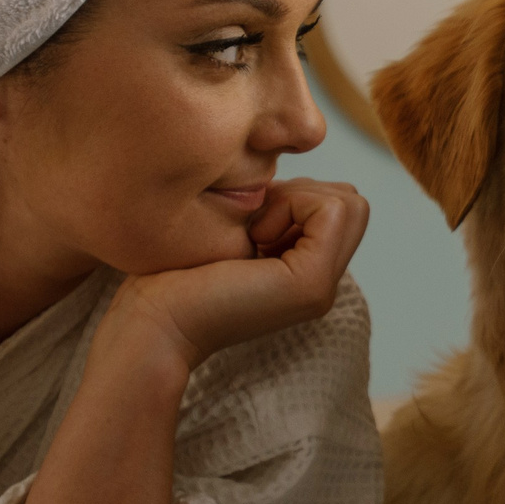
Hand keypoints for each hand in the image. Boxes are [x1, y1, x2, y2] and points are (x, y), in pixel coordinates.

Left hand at [102, 178, 370, 368]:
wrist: (152, 322)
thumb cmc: (170, 276)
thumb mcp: (233, 233)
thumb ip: (268, 213)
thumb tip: (278, 181)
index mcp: (306, 274)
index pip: (339, 206)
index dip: (296, 195)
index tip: (249, 222)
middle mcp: (323, 284)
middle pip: (352, 202)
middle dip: (303, 193)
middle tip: (254, 224)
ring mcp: (322, 287)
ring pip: (350, 203)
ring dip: (298, 199)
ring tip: (254, 232)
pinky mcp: (312, 283)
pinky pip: (331, 210)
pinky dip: (291, 207)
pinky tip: (253, 237)